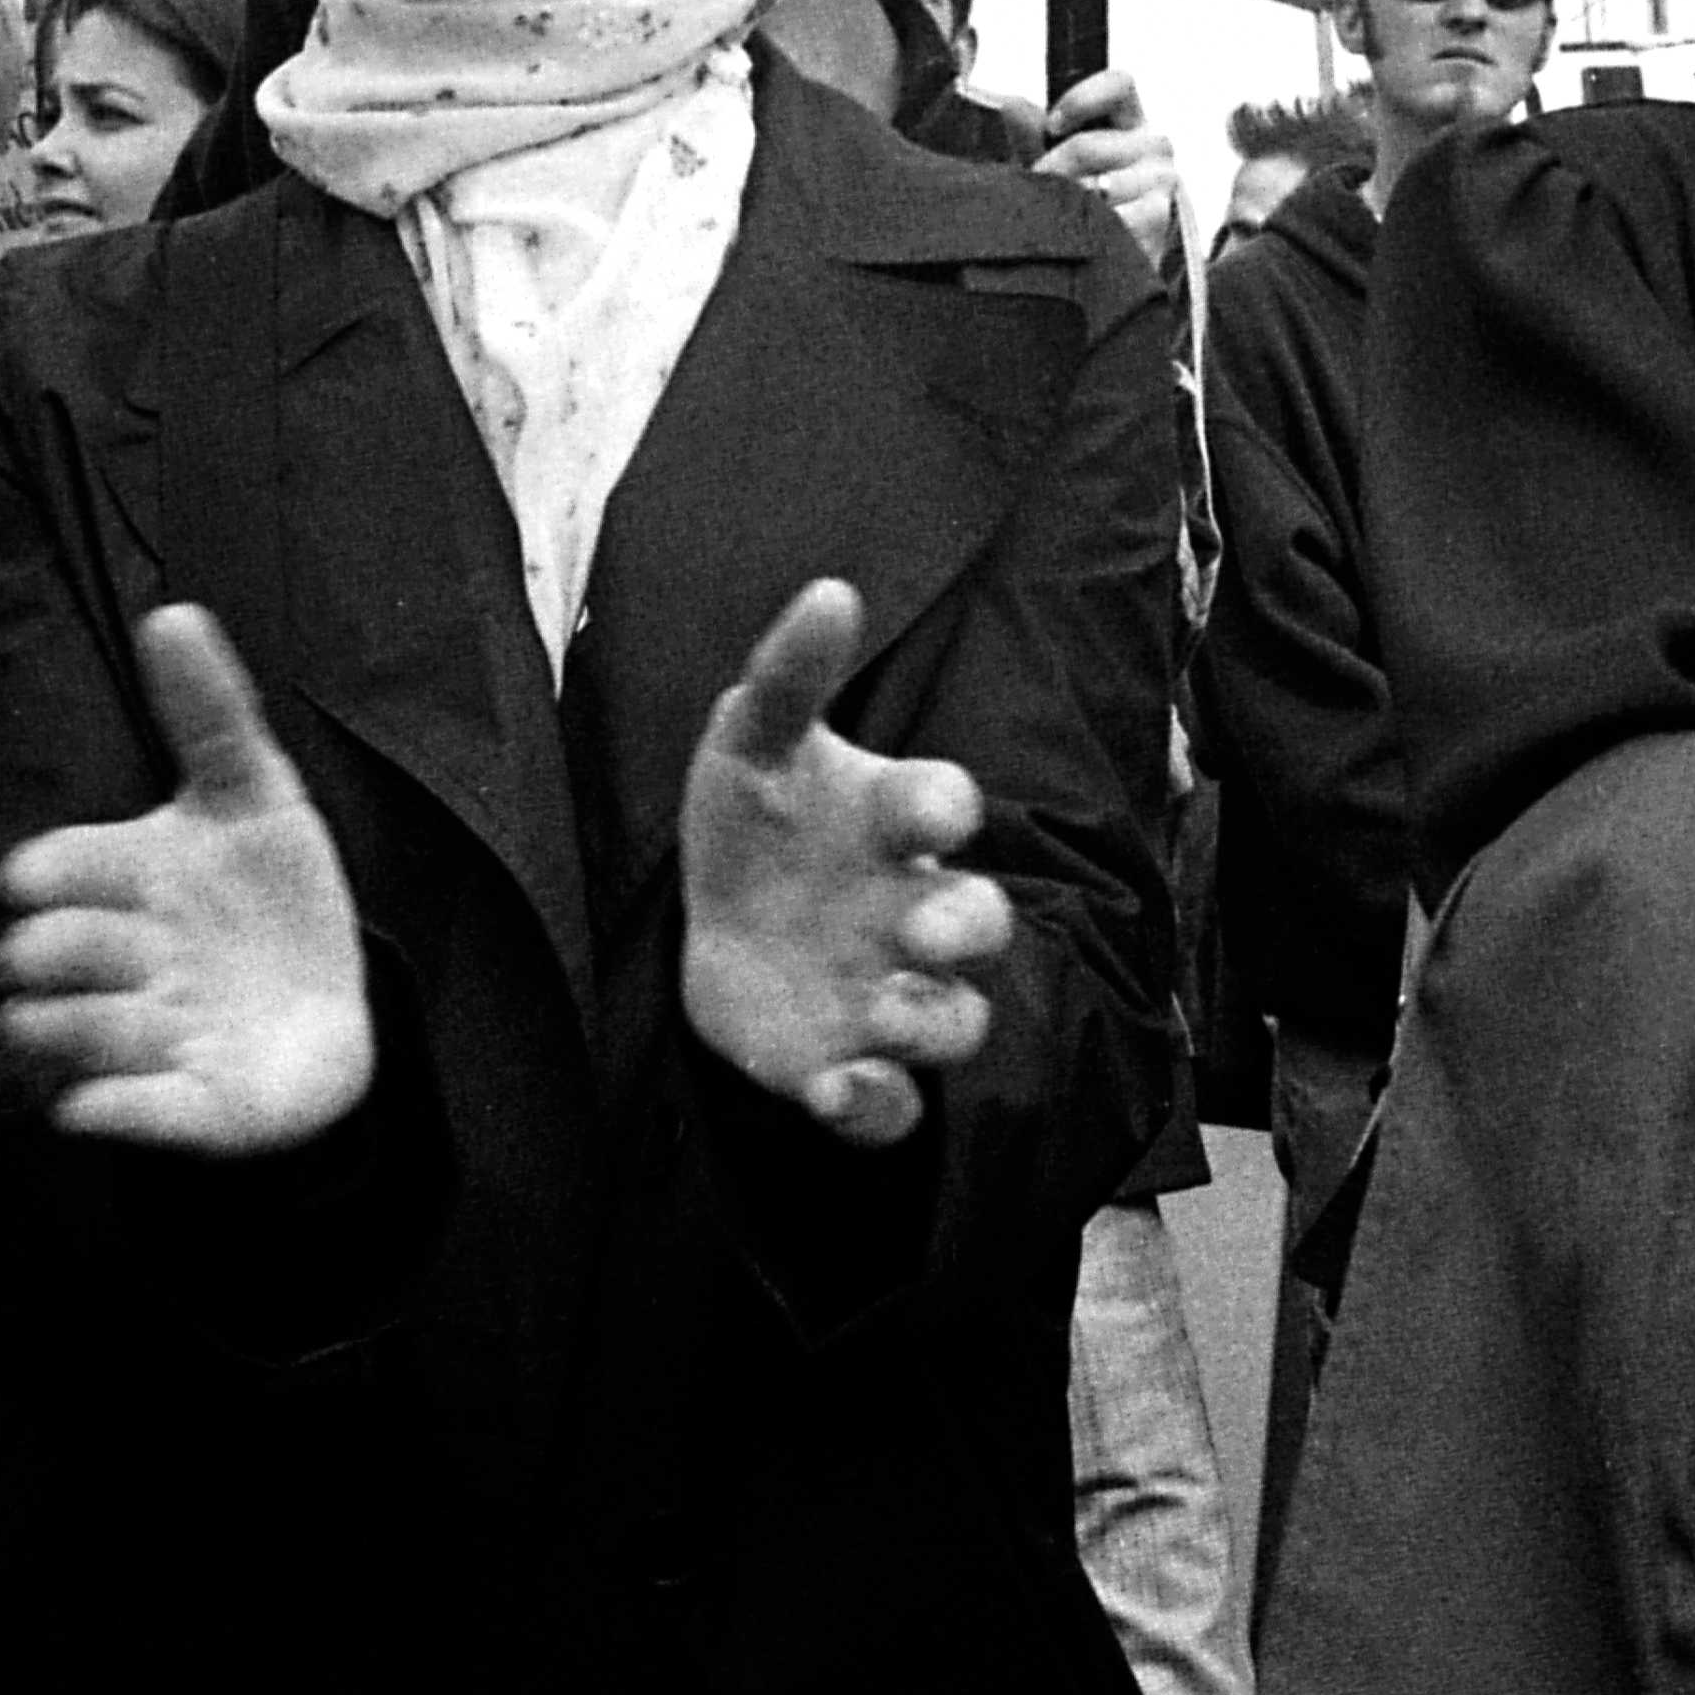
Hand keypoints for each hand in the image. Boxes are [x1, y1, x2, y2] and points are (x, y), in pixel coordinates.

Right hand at [0, 608, 373, 1152]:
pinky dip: (115, 1110)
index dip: (57, 871)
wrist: (322, 1012)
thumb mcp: (257, 796)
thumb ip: (213, 713)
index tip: (27, 874)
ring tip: (60, 1023)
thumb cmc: (269, 897)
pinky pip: (143, 1115)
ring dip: (78, 1028)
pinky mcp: (185, 1107)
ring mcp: (152, 1038)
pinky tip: (91, 1106)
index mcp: (136, 880)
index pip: (80, 867)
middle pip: (75, 954)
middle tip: (41, 950)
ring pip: (94, 1037)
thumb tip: (174, 612)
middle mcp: (130, 961)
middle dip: (59, 950)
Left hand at [675, 580, 1015, 1147]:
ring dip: (931, 1020)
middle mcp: (912, 911)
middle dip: (966, 926)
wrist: (712, 922)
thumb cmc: (754, 820)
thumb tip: (831, 590)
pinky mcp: (852, 1067)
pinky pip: (892, 1104)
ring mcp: (891, 993)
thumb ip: (788, 674)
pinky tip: (834, 1088)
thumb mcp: (749, 743)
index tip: (926, 810)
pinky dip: (874, 1103)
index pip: (945, 805)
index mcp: (893, 823)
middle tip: (921, 929)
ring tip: (880, 1010)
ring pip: (956, 1021)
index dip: (944, 807)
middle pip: (982, 923)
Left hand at [1029, 64, 1173, 246]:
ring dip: (1066, 205)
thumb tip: (1012, 104)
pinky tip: (1086, 236)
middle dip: (1052, 172)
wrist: (1110, 251)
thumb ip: (1033, 133)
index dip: (1081, 99)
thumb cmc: (1081, 196)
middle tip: (1041, 191)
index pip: (1118, 83)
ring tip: (1061, 216)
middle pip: (1088, 145)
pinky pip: (1110, 217)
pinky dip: (1088, 230)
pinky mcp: (1159, 214)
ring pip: (1095, 184)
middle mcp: (1153, 143)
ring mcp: (1161, 179)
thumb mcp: (1053, 161)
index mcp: (1129, 119)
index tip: (1052, 125)